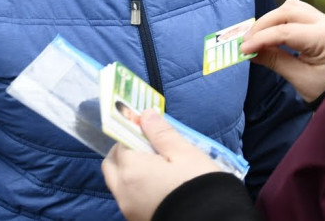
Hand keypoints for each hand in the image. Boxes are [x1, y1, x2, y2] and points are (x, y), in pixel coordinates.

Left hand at [102, 110, 220, 220]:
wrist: (212, 220)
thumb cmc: (197, 183)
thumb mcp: (184, 153)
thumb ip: (161, 133)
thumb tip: (145, 115)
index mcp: (131, 170)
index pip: (120, 144)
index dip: (133, 134)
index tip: (148, 132)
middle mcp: (123, 192)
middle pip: (111, 166)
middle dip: (124, 153)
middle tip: (147, 148)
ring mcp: (129, 210)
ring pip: (117, 184)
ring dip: (127, 172)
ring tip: (155, 168)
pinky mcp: (137, 220)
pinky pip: (128, 200)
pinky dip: (135, 189)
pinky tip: (157, 186)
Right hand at [240, 0, 324, 101]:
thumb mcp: (300, 79)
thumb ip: (274, 61)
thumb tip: (249, 51)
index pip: (287, 32)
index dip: (261, 39)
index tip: (243, 50)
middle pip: (288, 12)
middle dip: (263, 25)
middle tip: (246, 42)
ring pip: (291, 7)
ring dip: (271, 19)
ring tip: (256, 36)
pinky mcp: (320, 19)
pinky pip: (296, 10)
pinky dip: (280, 18)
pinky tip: (271, 31)